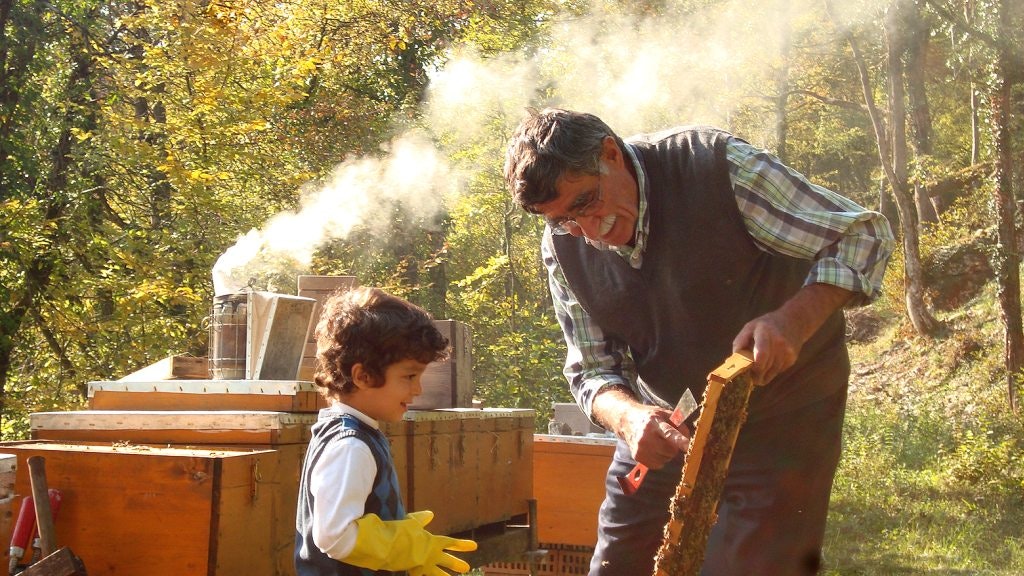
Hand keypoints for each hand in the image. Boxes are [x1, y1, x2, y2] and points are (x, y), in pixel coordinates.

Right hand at [406, 511, 476, 575]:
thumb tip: (430, 514)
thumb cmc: (402, 532)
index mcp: (434, 542)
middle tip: (466, 568)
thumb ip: (422, 519)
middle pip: (448, 561)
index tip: (474, 547)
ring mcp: (423, 566)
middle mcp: (431, 555)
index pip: (451, 543)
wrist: (389, 547)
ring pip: (436, 574)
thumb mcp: (412, 521)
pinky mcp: (413, 572)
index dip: (463, 545)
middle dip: (456, 564)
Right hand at [594, 388, 689, 468]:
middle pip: (671, 450)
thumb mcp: (665, 414)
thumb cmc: (649, 417)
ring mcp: (640, 448)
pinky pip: (658, 464)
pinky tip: (653, 449)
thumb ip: (679, 424)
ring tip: (658, 442)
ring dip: (666, 454)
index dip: (678, 440)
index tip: (686, 445)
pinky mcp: (638, 457)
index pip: (668, 432)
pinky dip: (659, 459)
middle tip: (666, 438)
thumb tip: (688, 439)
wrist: (627, 421)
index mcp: (654, 422)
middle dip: (674, 446)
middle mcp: (645, 436)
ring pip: (665, 459)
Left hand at [732, 283, 852, 384]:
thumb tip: (734, 360)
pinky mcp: (792, 360)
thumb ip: (740, 342)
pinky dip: (770, 372)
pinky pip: (777, 372)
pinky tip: (768, 363)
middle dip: (754, 375)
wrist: (796, 320)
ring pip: (771, 374)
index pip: (760, 357)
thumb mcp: (750, 327)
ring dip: (761, 375)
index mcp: (766, 333)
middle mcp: (779, 345)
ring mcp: (788, 353)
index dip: (752, 369)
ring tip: (755, 368)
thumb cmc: (767, 324)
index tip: (746, 372)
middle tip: (747, 373)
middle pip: (764, 369)